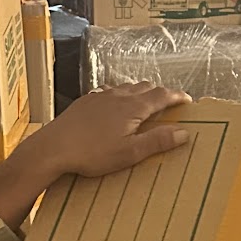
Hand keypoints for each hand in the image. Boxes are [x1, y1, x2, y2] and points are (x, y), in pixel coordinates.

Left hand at [24, 83, 191, 188]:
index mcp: (133, 107)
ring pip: (126, 87)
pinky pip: (108, 91)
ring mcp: (100, 96)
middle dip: (160, 93)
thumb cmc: (92, 153)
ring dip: (140, 92)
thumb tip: (183, 133)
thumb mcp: (130, 153)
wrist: (54, 147)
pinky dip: (120, 94)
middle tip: (169, 103)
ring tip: (145, 102)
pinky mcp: (85, 101)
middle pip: (145, 87)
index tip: (187, 100)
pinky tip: (115, 103)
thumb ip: (157, 141)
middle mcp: (118, 96)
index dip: (176, 97)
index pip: (162, 96)